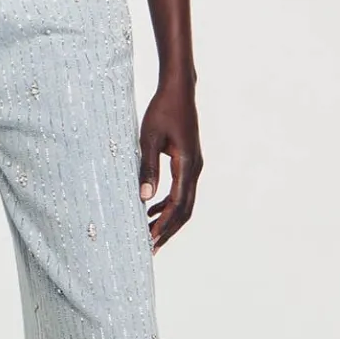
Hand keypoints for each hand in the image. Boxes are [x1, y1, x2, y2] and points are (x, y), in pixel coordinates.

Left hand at [138, 80, 201, 251]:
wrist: (179, 90)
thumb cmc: (162, 110)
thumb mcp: (148, 137)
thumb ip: (147, 167)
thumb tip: (144, 198)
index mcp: (187, 164)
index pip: (177, 204)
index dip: (164, 225)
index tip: (150, 240)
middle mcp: (195, 168)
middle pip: (185, 210)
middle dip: (168, 230)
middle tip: (150, 248)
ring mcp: (194, 166)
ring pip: (185, 202)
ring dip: (169, 219)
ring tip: (149, 234)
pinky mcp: (189, 162)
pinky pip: (182, 191)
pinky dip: (169, 204)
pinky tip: (152, 210)